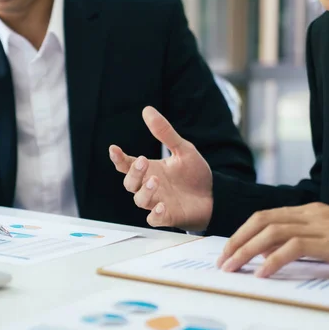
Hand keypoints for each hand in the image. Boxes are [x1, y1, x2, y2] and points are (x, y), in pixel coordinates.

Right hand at [109, 106, 212, 231]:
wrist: (215, 196)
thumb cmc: (194, 174)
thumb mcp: (183, 149)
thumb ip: (165, 133)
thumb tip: (147, 110)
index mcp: (149, 170)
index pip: (127, 165)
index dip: (118, 158)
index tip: (114, 149)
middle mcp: (149, 187)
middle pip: (130, 183)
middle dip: (133, 173)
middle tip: (143, 161)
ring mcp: (157, 202)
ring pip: (139, 200)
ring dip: (145, 190)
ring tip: (156, 180)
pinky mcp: (167, 217)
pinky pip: (154, 219)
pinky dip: (155, 214)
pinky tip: (162, 206)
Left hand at [217, 203, 328, 277]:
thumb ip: (301, 240)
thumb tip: (267, 252)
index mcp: (311, 211)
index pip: (266, 216)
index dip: (243, 232)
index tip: (228, 250)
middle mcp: (313, 213)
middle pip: (262, 220)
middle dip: (238, 240)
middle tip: (223, 260)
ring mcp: (323, 225)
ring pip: (272, 231)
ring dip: (247, 250)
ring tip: (233, 267)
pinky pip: (294, 247)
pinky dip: (273, 259)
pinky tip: (262, 273)